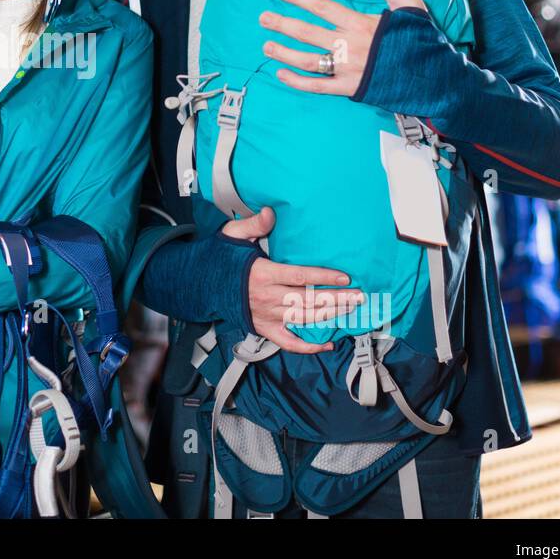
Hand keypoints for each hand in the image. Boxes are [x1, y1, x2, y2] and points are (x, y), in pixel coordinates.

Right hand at [223, 207, 364, 354]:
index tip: (345, 277)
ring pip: (304, 319)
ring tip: (350, 310)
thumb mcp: (233, 235)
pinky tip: (327, 343)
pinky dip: (308, 346)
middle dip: (337, 299)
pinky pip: (288, 342)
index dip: (324, 277)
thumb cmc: (220, 258)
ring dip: (329, 315)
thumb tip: (270, 212)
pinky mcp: (263, 329)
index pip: (300, 277)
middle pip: (308, 300)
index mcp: (263, 274)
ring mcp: (266, 316)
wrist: (199, 284)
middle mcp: (266, 297)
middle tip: (359, 296)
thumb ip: (254, 225)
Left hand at [259, 0, 422, 96]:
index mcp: (361, 24)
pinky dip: (297, 82)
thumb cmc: (422, 40)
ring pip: (308, 59)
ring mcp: (347, 69)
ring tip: (265, 46)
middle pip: (308, 32)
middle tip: (263, 18)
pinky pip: (318, 86)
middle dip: (282, 24)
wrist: (434, 77)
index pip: (323, 7)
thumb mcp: (410, 5)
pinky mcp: (349, 89)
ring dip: (284, 53)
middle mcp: (349, 45)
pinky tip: (281, 74)